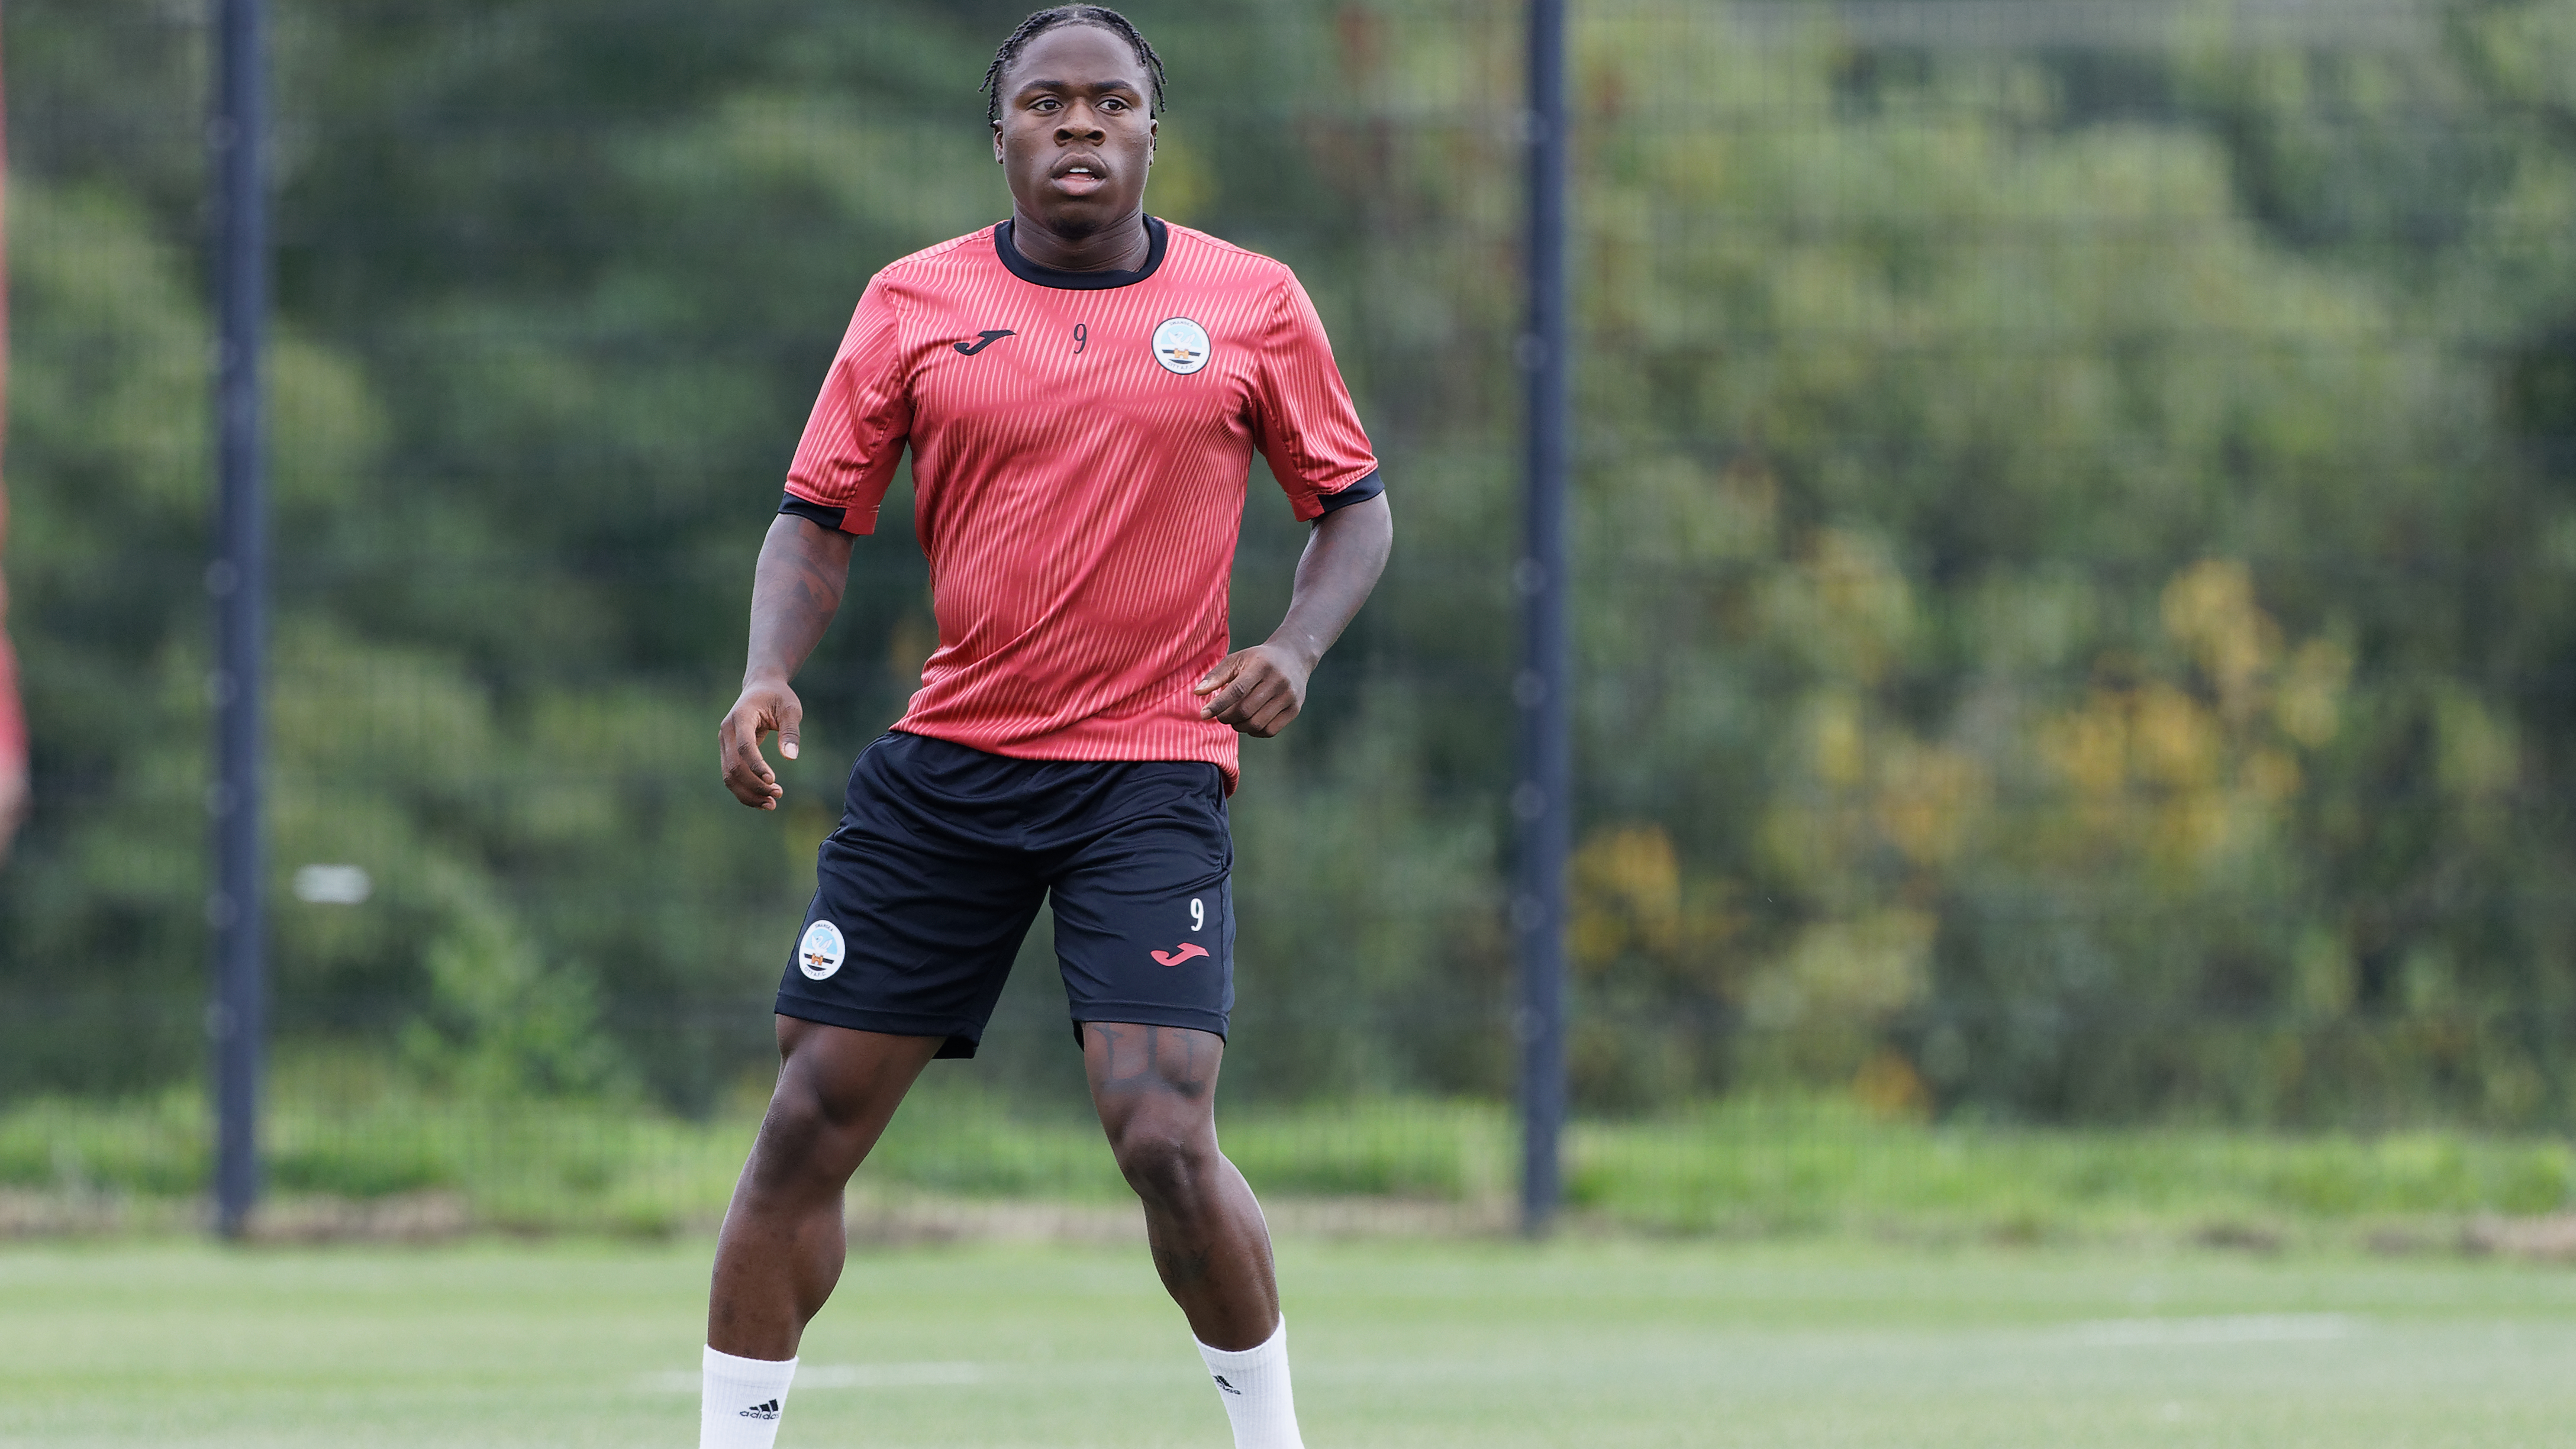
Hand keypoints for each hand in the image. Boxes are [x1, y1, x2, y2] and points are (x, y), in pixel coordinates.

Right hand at [720, 676, 803, 808]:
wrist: (761, 687)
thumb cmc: (778, 697)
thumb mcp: (791, 708)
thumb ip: (791, 731)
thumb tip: (791, 757)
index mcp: (741, 717)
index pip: (745, 747)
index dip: (757, 766)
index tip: (773, 779)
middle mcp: (727, 731)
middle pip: (733, 766)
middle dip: (754, 785)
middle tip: (778, 794)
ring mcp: (724, 743)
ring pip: (728, 776)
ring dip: (748, 793)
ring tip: (772, 804)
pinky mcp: (727, 751)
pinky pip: (732, 775)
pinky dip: (745, 790)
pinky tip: (763, 800)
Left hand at [1193, 643, 1310, 736]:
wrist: (1294, 656)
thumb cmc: (1258, 659)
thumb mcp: (1237, 659)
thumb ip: (1216, 675)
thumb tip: (1197, 693)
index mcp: (1261, 666)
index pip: (1237, 690)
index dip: (1218, 705)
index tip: (1203, 714)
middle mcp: (1278, 681)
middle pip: (1245, 710)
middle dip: (1227, 717)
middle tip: (1221, 716)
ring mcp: (1289, 696)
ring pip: (1257, 724)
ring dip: (1239, 726)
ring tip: (1234, 719)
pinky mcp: (1294, 709)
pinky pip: (1269, 731)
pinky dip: (1254, 732)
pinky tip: (1249, 723)